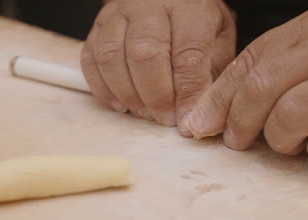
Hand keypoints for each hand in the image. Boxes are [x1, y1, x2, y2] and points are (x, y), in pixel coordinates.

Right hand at [81, 0, 235, 134]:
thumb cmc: (192, 19)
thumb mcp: (217, 37)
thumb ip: (209, 72)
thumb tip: (196, 113)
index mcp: (187, 7)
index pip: (187, 55)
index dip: (186, 94)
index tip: (186, 119)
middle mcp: (148, 6)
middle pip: (144, 55)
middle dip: (155, 96)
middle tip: (164, 118)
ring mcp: (118, 15)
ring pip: (112, 57)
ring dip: (128, 94)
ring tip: (144, 113)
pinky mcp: (97, 27)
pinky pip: (91, 60)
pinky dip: (103, 89)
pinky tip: (121, 104)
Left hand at [188, 7, 307, 166]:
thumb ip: (263, 76)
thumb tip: (204, 118)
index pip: (247, 65)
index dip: (217, 101)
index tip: (199, 127)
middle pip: (261, 89)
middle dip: (241, 123)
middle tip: (239, 141)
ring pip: (290, 117)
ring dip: (283, 140)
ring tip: (294, 140)